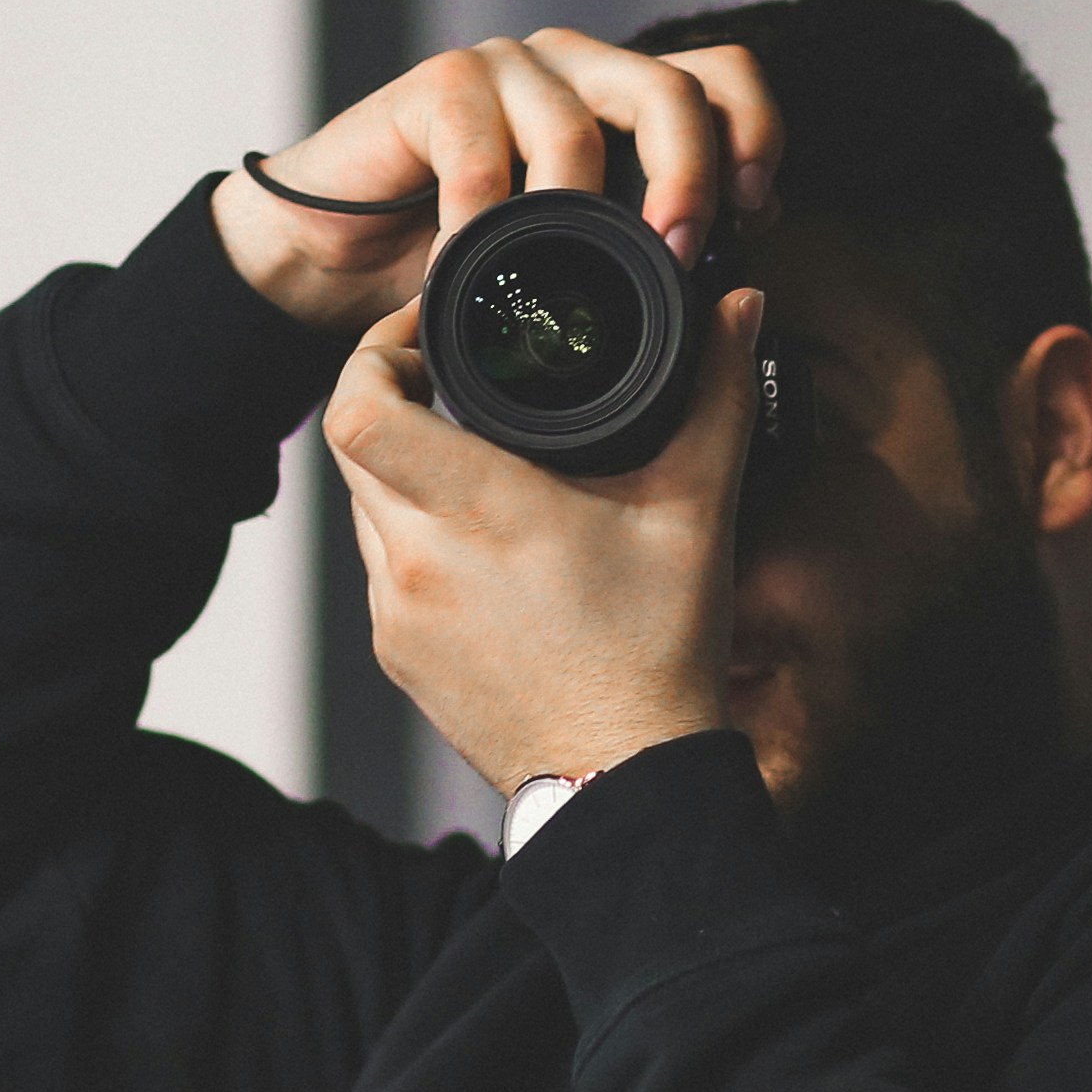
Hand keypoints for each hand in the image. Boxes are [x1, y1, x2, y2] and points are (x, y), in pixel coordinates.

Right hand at [217, 30, 780, 336]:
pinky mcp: (439, 86)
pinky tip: (473, 270)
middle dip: (690, 176)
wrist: (341, 257)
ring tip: (564, 287)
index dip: (754, 133)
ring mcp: (509, 69)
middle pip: (670, 89)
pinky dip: (484, 223)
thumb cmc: (467, 262)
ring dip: (578, 215)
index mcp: (627, 100)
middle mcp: (577, 69)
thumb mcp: (577, 261)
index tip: (755, 211)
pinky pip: (480, 152)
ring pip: (578, 124)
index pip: (722, 78)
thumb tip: (746, 273)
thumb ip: (648, 246)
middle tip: (677, 255)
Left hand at [322, 283, 763, 796]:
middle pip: (352, 445)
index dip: (373, 351)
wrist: (624, 780)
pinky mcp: (397, 655)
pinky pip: (381, 569)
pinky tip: (478, 546)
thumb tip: (739, 311)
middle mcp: (416, 563)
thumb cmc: (657, 656)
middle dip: (392, 400)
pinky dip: (415, 539)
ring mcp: (395, 616)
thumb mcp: (696, 512)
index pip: (358, 408)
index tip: (420, 335)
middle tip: (447, 382)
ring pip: (363, 508)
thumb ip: (716, 396)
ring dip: (402, 472)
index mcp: (479, 513)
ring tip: (474, 463)